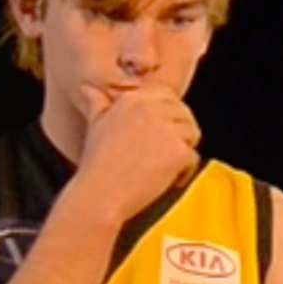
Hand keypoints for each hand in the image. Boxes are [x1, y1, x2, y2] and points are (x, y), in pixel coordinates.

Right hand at [71, 86, 200, 222]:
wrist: (100, 195)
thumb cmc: (97, 165)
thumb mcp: (94, 126)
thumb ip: (98, 104)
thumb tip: (89, 89)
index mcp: (133, 98)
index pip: (168, 95)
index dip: (170, 114)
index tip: (163, 132)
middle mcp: (151, 108)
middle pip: (184, 113)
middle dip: (181, 132)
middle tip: (167, 153)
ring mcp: (166, 129)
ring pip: (192, 134)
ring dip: (184, 151)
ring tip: (166, 167)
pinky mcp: (178, 151)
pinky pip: (193, 157)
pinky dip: (186, 172)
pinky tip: (169, 180)